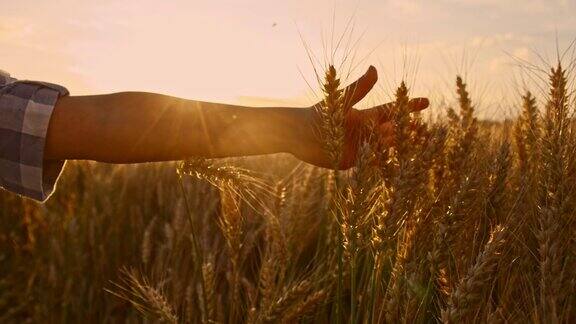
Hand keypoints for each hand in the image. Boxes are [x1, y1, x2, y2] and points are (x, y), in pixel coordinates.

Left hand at [295, 66, 428, 168]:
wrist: (300, 134)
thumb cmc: (319, 114)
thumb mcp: (342, 100)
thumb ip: (360, 88)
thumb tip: (375, 68)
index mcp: (366, 116)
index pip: (391, 110)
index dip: (408, 106)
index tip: (426, 102)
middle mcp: (367, 132)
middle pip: (393, 130)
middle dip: (408, 129)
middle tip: (422, 127)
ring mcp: (362, 147)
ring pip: (386, 147)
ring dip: (399, 145)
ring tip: (412, 142)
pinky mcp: (355, 161)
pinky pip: (373, 163)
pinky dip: (385, 162)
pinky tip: (398, 163)